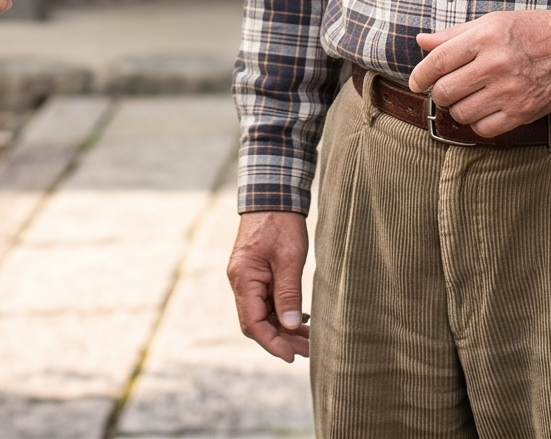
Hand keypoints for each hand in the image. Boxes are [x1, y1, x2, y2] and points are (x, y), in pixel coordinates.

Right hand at [227, 210, 310, 361]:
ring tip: (309, 340)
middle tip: (308, 351)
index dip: (272, 343)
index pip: (252, 323)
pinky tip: (302, 320)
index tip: (292, 356)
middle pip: (257, 322)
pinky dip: (283, 313)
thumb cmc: (281, 223)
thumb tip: (290, 326)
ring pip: (263, 313)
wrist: (273, 194)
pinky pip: (267, 301)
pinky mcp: (257, 274)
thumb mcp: (289, 259)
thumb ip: (288, 293)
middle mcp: (240, 281)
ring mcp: (247, 278)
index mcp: (243, 278)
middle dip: (282, 339)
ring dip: (284, 328)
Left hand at [406, 8, 550, 135]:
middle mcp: (495, 65)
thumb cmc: (530, 31)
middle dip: (438, 92)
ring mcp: (509, 91)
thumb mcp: (491, 22)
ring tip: (468, 97)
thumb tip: (421, 42)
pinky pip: (483, 129)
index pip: (438, 61)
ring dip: (458, 108)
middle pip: (445, 91)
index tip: (416, 82)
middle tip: (446, 88)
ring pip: (461, 113)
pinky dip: (477, 122)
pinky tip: (484, 109)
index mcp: (485, 38)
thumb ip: (454, 35)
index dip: (420, 74)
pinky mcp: (522, 113)